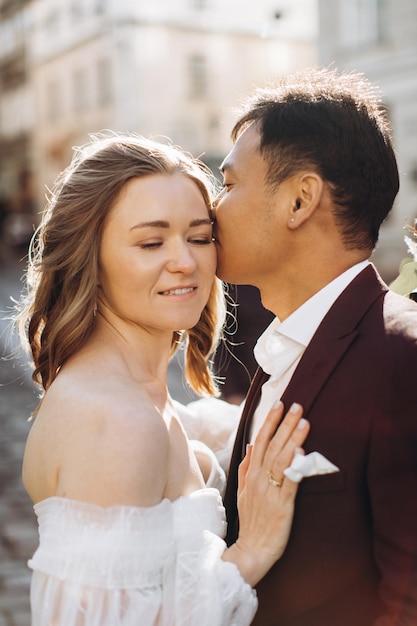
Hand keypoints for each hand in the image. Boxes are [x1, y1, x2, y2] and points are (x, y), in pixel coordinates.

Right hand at [222, 401, 308, 586]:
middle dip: (284, 423)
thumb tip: (251, 445)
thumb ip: (246, 468)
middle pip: (273, 445)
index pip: (261, 441)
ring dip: (293, 439)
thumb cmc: (250, 521)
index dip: (270, 421)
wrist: (252, 550)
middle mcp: (259, 479)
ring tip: (304, 421)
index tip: (278, 404)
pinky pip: (289, 482)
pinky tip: (301, 452)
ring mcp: (271, 492)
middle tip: (297, 404)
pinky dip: (295, 466)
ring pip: (282, 459)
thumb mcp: (242, 491)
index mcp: (251, 474)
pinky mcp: (283, 506)